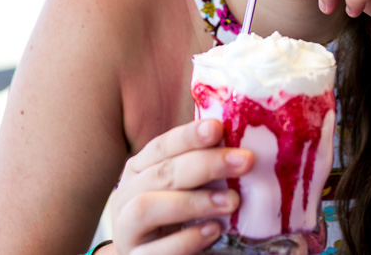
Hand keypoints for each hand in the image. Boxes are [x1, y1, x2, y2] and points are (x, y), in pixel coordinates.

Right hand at [110, 119, 253, 253]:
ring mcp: (126, 230)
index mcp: (138, 171)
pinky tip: (213, 231)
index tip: (218, 127)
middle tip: (244, 161)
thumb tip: (241, 148)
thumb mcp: (180, 188)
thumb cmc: (170, 218)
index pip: (161, 146)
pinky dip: (186, 239)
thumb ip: (200, 169)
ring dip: (193, 202)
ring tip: (232, 201)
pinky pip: (155, 251)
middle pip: (161, 174)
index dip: (188, 136)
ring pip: (148, 207)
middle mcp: (125, 196)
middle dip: (205, 164)